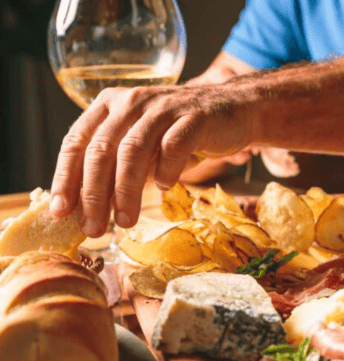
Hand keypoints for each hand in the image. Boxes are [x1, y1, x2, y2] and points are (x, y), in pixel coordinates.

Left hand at [49, 82, 258, 236]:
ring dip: (125, 192)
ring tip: (125, 221)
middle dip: (93, 195)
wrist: (235, 109)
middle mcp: (132, 102)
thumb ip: (119, 166)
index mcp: (110, 105)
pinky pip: (172, 148)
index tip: (60, 212)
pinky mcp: (194, 118)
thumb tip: (88, 208)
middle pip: (101, 151)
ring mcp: (163, 107)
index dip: (65, 178)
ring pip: (133, 152)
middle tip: (93, 228)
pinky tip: (165, 188)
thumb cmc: (184, 132)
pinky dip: (165, 172)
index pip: (76, 142)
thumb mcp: (145, 144)